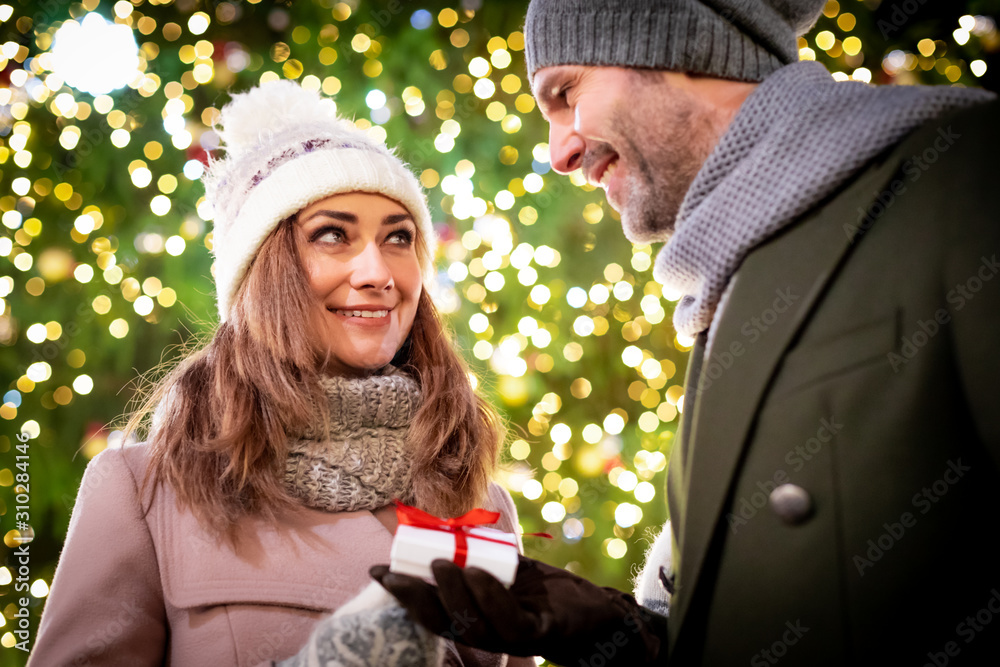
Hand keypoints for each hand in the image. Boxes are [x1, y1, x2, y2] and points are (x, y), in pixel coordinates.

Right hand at [371, 555, 665, 665]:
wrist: (597, 615)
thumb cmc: (548, 593)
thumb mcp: (508, 569)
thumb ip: (481, 555)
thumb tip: (447, 526)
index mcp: (476, 619)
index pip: (432, 612)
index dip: (403, 595)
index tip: (378, 570)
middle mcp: (488, 634)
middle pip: (442, 622)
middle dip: (413, 598)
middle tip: (394, 572)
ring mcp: (512, 637)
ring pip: (471, 624)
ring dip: (451, 594)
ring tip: (441, 564)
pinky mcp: (538, 634)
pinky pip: (507, 620)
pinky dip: (489, 596)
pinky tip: (478, 573)